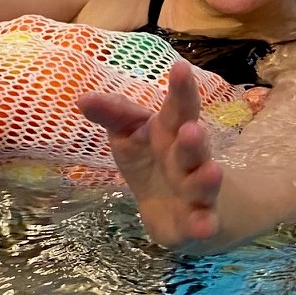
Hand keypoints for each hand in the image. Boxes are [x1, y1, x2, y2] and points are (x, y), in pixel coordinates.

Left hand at [79, 61, 223, 246]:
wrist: (174, 208)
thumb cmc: (150, 160)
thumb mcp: (128, 135)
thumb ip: (113, 115)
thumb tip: (82, 99)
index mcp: (172, 132)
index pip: (178, 107)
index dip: (180, 90)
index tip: (180, 67)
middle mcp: (188, 159)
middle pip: (193, 148)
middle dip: (194, 140)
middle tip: (191, 130)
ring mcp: (195, 192)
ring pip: (202, 184)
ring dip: (207, 179)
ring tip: (213, 172)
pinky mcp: (195, 221)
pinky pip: (202, 223)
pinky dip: (205, 225)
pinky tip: (206, 227)